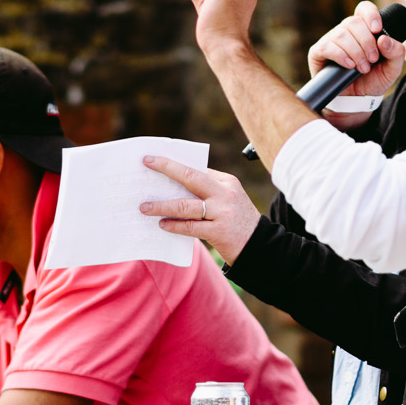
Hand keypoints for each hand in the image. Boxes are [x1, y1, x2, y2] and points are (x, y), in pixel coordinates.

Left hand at [138, 157, 261, 263]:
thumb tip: (173, 186)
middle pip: (190, 177)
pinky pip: (189, 227)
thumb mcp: (228, 199)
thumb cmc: (237, 221)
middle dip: (167, 167)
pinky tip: (162, 224)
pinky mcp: (218, 231)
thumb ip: (207, 191)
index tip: (155, 158)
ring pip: (185, 205)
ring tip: (145, 207)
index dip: (174, 163)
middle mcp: (224, 193)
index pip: (197, 168)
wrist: (260, 245)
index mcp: (226, 182)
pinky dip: (173, 225)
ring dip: (161, 206)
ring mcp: (222, 212)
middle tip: (147, 163)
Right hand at [307, 1, 405, 101]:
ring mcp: (331, 40)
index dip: (370, 14)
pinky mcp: (318, 52)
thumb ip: (396, 53)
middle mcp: (346, 31)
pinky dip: (341, 55)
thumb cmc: (373, 81)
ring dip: (356, 52)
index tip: (378, 29)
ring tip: (363, 68)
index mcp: (364, 29)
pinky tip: (349, 65)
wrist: (356, 100)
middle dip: (366, 42)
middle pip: (354, 22)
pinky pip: (327, 46)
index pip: (364, 9)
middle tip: (373, 59)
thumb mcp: (392, 69)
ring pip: (342, 34)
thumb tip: (384, 39)